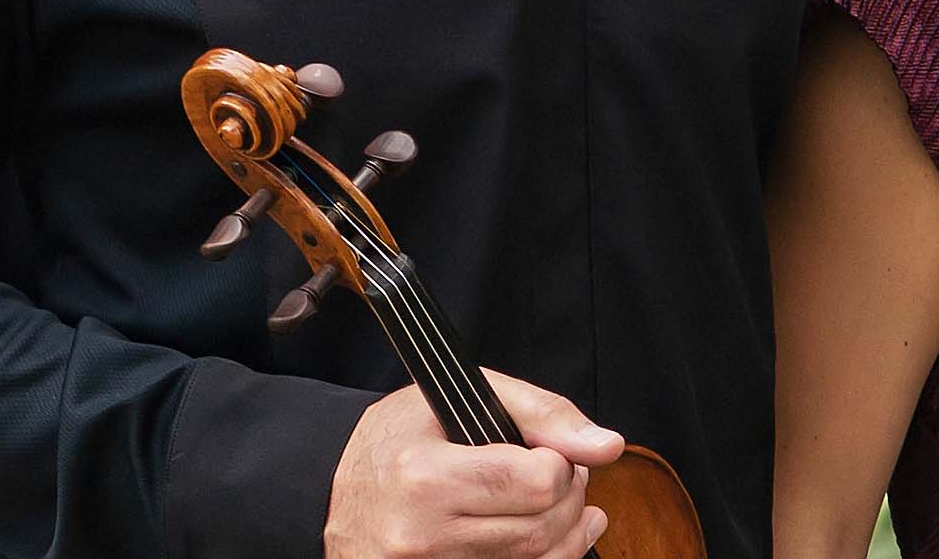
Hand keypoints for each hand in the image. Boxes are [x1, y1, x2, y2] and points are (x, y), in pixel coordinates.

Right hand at [327, 368, 626, 558]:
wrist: (331, 492)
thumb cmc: (397, 441)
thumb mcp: (463, 398)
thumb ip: (543, 413)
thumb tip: (607, 446)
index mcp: (424, 476)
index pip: (538, 482)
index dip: (561, 465)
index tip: (548, 455)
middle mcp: (420, 534)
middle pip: (541, 530)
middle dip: (570, 501)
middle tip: (563, 479)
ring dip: (565, 535)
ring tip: (561, 508)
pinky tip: (548, 540)